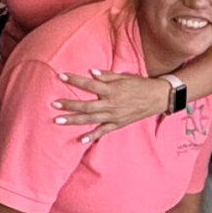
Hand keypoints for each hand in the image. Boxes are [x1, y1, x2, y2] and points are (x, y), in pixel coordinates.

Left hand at [51, 70, 171, 140]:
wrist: (158, 97)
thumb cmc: (140, 84)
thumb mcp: (124, 76)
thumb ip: (107, 76)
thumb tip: (91, 73)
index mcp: (112, 89)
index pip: (89, 84)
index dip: (74, 80)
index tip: (60, 76)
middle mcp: (111, 103)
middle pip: (86, 105)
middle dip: (69, 105)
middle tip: (54, 104)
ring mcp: (114, 116)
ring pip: (90, 119)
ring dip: (74, 120)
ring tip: (58, 121)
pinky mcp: (118, 124)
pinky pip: (103, 131)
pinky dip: (92, 136)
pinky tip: (80, 139)